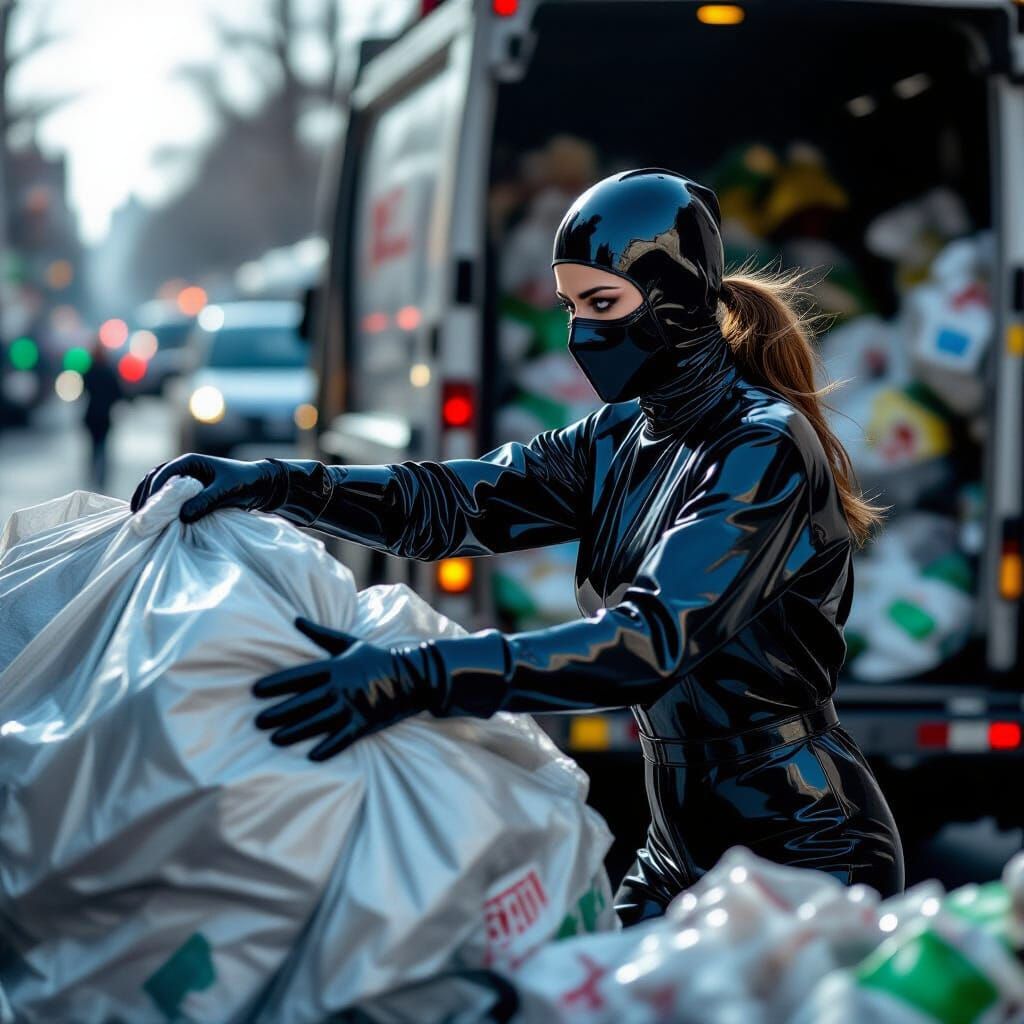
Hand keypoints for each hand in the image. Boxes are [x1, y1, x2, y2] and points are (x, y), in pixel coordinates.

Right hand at [130, 454, 284, 522]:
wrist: (259, 484)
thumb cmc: (244, 482)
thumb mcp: (227, 490)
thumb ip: (206, 501)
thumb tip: (182, 515)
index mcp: (190, 461)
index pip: (163, 474)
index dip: (153, 492)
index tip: (147, 510)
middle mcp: (183, 467)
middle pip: (154, 480)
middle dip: (145, 497)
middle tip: (138, 518)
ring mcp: (184, 478)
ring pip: (157, 487)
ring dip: (148, 501)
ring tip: (140, 520)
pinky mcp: (188, 491)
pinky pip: (167, 497)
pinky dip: (158, 506)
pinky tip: (153, 520)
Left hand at [252, 617, 435, 760]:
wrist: (413, 676)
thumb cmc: (376, 658)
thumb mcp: (349, 643)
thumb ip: (320, 634)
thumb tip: (295, 619)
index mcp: (335, 667)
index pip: (300, 676)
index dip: (276, 684)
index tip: (255, 691)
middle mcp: (341, 687)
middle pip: (304, 702)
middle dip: (279, 712)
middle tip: (257, 722)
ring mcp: (353, 707)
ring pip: (319, 722)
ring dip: (295, 732)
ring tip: (274, 739)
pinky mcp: (365, 724)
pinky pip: (343, 738)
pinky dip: (329, 748)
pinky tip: (311, 756)